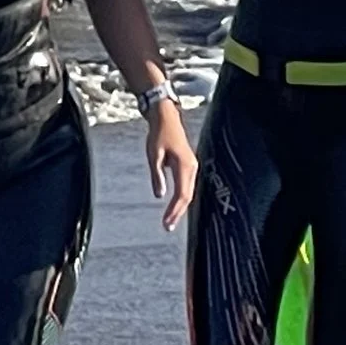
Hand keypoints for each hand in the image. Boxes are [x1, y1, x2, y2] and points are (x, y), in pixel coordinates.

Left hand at [144, 101, 196, 231]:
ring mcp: (192, 167)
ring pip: (188, 192)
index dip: (174, 210)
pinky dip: (181, 198)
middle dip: (177, 213)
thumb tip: (160, 195)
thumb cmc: (159, 134)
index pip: (182, 194)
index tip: (166, 222)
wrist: (167, 117)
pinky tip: (174, 208)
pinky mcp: (188, 166)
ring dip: (179, 207)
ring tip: (170, 221)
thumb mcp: (153, 155)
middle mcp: (192, 167)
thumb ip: (157, 175)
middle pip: (187, 196)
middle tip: (168, 227)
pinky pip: (186, 186)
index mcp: (184, 165)